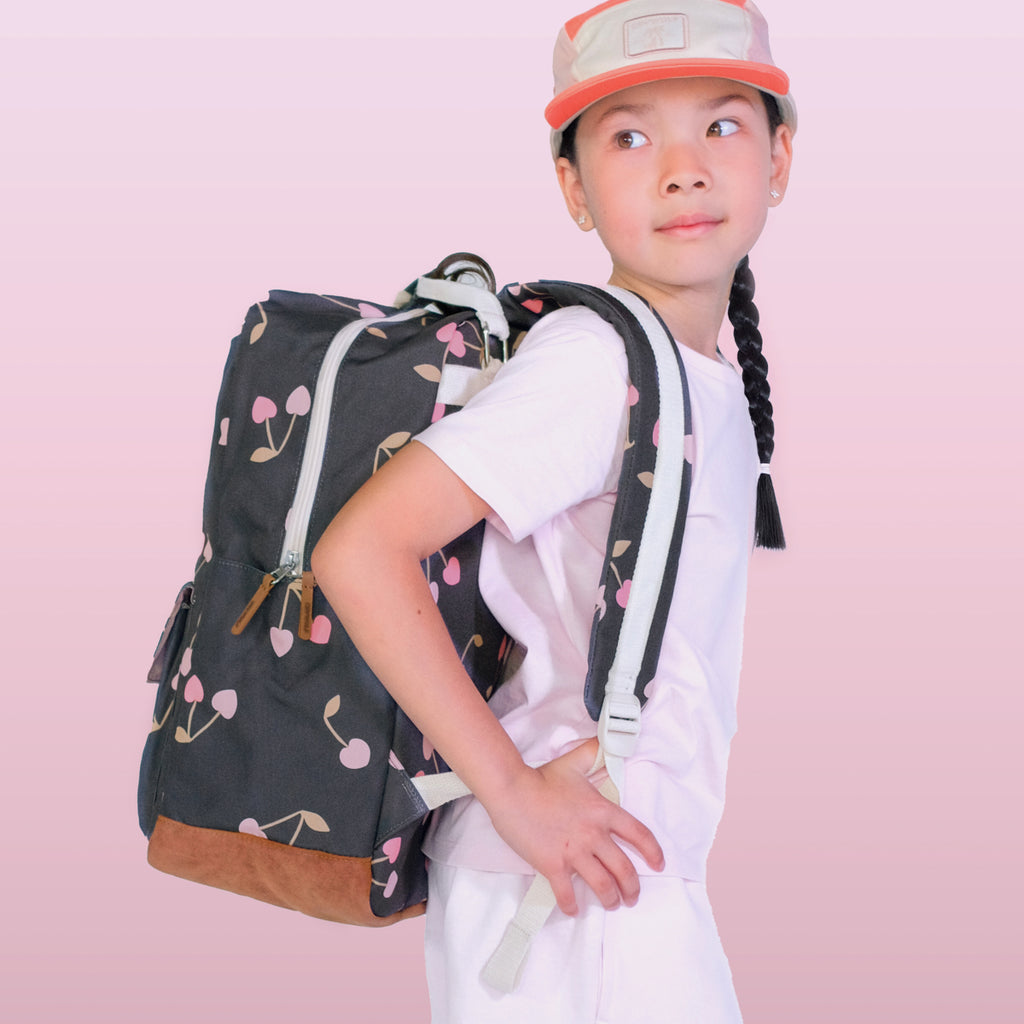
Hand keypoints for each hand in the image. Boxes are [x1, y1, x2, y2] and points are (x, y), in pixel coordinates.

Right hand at [482, 737, 664, 915]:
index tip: (658, 864)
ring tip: (611, 904)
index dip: (653, 852)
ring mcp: (574, 852)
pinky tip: (573, 909)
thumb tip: (604, 740)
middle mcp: (593, 834)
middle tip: (632, 897)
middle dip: (632, 888)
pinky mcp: (553, 865)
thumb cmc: (542, 778)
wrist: (513, 790)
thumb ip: (593, 753)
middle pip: (624, 869)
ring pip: (602, 885)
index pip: (639, 834)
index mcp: (602, 811)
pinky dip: (572, 905)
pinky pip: (567, 893)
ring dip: (610, 899)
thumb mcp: (574, 762)